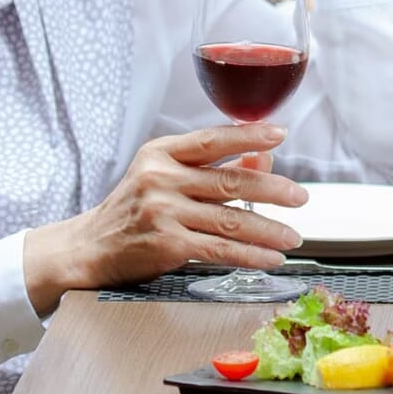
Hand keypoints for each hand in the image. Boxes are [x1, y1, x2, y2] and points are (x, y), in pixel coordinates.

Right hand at [23, 123, 307, 314]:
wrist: (91, 246)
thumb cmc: (134, 208)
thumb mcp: (164, 176)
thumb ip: (211, 166)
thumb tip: (262, 158)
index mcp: (161, 152)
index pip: (211, 139)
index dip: (248, 136)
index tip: (278, 134)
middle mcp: (161, 176)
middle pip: (228, 180)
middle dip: (272, 189)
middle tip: (301, 196)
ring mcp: (162, 210)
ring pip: (230, 218)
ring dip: (268, 229)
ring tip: (293, 236)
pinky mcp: (167, 243)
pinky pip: (220, 249)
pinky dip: (250, 255)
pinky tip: (270, 259)